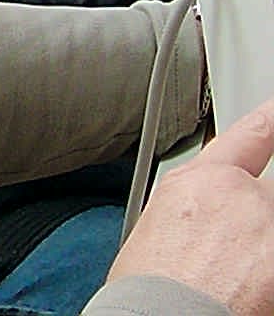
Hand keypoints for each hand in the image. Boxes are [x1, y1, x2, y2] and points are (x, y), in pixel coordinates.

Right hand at [107, 95, 273, 311]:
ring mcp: (268, 227)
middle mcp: (241, 195)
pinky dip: (265, 273)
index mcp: (199, 181)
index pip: (251, 136)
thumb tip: (205, 212)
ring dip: (259, 248)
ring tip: (230, 278)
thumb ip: (193, 203)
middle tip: (225, 253)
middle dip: (253, 220)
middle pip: (265, 196)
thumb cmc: (148, 286)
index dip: (271, 120)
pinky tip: (248, 288)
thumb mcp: (154, 224)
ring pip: (270, 228)